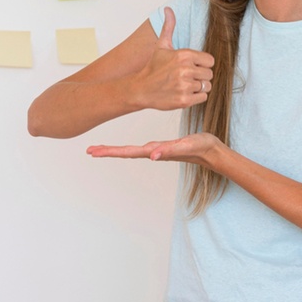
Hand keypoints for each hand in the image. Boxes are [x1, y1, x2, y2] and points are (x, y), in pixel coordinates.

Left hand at [86, 133, 222, 167]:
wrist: (212, 152)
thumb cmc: (201, 148)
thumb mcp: (185, 146)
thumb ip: (169, 150)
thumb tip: (151, 155)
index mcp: (154, 150)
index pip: (127, 151)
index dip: (109, 151)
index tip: (93, 151)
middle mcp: (152, 151)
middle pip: (125, 152)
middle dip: (106, 151)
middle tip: (89, 150)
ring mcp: (156, 150)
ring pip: (131, 151)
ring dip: (114, 150)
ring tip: (99, 149)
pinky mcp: (162, 148)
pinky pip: (141, 148)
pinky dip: (128, 149)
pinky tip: (124, 149)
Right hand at [133, 7, 214, 110]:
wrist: (141, 89)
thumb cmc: (153, 67)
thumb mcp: (162, 46)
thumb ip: (169, 27)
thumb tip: (168, 9)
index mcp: (184, 55)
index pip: (210, 61)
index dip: (202, 64)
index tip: (191, 66)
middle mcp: (185, 70)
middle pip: (209, 74)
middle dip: (200, 76)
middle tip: (186, 77)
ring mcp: (185, 86)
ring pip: (206, 86)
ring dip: (198, 87)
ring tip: (185, 85)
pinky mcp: (184, 100)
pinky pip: (202, 98)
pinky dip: (196, 97)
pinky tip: (184, 93)